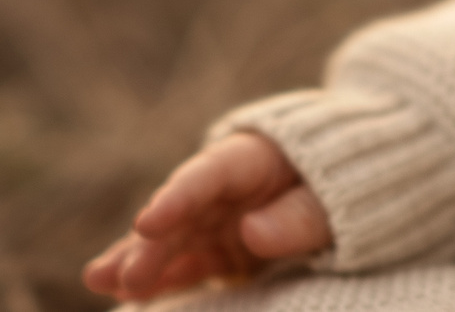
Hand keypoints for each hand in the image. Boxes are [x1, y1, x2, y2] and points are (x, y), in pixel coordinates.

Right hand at [82, 131, 332, 301]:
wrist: (355, 181)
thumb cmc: (349, 182)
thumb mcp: (340, 196)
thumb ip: (299, 215)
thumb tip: (252, 233)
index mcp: (250, 157)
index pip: (207, 176)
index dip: (177, 199)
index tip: (147, 223)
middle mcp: (224, 190)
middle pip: (181, 215)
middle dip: (150, 245)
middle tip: (122, 276)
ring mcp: (219, 222)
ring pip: (172, 243)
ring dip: (138, 263)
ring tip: (99, 282)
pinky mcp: (221, 252)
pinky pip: (186, 267)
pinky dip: (160, 282)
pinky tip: (127, 296)